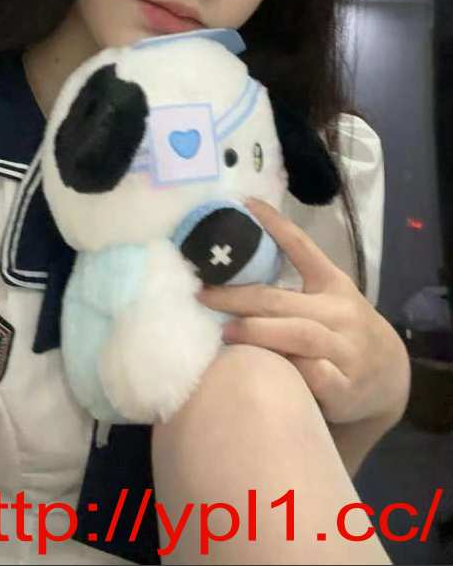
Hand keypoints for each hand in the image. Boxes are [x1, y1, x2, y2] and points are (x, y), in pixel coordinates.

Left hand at [197, 198, 410, 426]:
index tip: (245, 204)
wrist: (390, 377)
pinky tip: (262, 369)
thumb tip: (232, 274)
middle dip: (238, 297)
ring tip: (225, 333)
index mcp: (332, 284)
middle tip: (202, 295)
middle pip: (281, 300)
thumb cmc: (343, 333)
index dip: (275, 225)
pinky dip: (289, 369)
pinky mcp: (345, 386)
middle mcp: (339, 312)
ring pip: (298, 334)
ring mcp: (345, 349)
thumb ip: (291, 292)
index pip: (303, 247)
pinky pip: (314, 374)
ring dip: (257, 332)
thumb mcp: (327, 301)